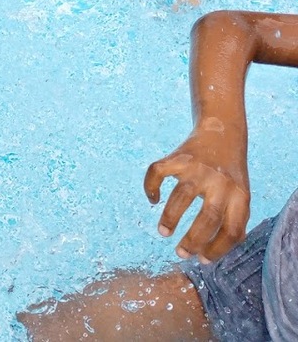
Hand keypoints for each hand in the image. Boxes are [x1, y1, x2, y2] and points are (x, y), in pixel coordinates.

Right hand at [144, 128, 250, 262]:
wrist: (223, 130)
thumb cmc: (230, 172)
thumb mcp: (241, 193)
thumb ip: (232, 217)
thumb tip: (209, 251)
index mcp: (240, 195)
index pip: (233, 229)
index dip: (218, 249)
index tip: (202, 259)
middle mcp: (221, 182)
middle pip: (209, 217)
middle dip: (193, 240)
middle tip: (181, 252)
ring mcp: (198, 168)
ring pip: (181, 197)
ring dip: (170, 218)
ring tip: (163, 232)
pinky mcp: (179, 156)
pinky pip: (158, 173)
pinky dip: (150, 187)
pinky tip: (152, 198)